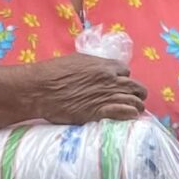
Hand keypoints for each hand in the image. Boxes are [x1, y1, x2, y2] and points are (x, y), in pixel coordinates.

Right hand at [12, 55, 147, 124]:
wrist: (40, 89)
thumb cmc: (53, 73)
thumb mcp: (76, 61)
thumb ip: (91, 65)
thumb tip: (96, 68)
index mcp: (104, 65)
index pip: (125, 71)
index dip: (124, 79)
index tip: (119, 85)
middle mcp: (109, 79)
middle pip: (135, 86)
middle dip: (137, 93)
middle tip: (136, 99)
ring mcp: (106, 95)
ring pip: (134, 100)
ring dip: (136, 106)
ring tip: (136, 111)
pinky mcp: (100, 111)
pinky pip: (124, 112)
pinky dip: (130, 114)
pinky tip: (130, 117)